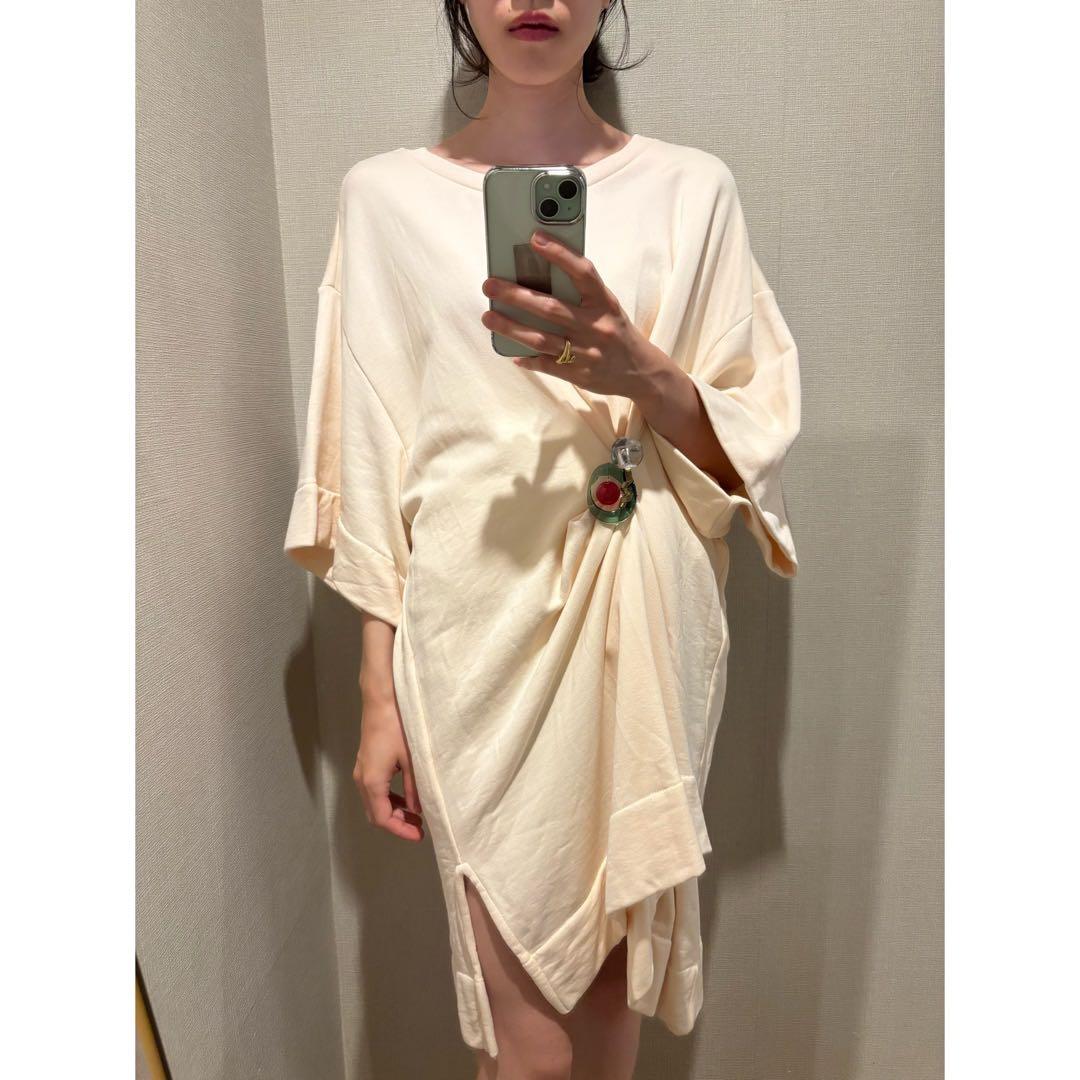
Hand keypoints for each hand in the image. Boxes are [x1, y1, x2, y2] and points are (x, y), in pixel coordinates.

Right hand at [353, 695, 424, 842]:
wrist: (381, 700)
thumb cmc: (398, 727)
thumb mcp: (412, 759)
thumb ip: (414, 787)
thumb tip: (417, 809)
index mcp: (372, 782)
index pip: (382, 818)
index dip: (400, 830)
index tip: (419, 835)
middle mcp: (362, 779)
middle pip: (375, 813)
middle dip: (397, 823)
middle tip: (419, 828)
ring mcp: (361, 770)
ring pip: (374, 802)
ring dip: (393, 811)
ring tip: (416, 815)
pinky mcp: (366, 762)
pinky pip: (374, 790)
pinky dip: (389, 799)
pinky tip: (406, 797)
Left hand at [480, 228, 667, 398]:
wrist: (643, 372)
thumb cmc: (617, 332)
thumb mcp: (607, 307)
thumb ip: (581, 293)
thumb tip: (541, 274)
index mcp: (604, 303)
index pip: (583, 272)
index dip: (560, 254)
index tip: (535, 238)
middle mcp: (596, 326)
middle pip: (551, 308)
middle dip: (516, 296)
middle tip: (490, 285)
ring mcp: (587, 353)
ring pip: (543, 339)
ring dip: (512, 328)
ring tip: (489, 317)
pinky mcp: (580, 375)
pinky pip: (548, 365)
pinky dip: (528, 359)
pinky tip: (511, 353)